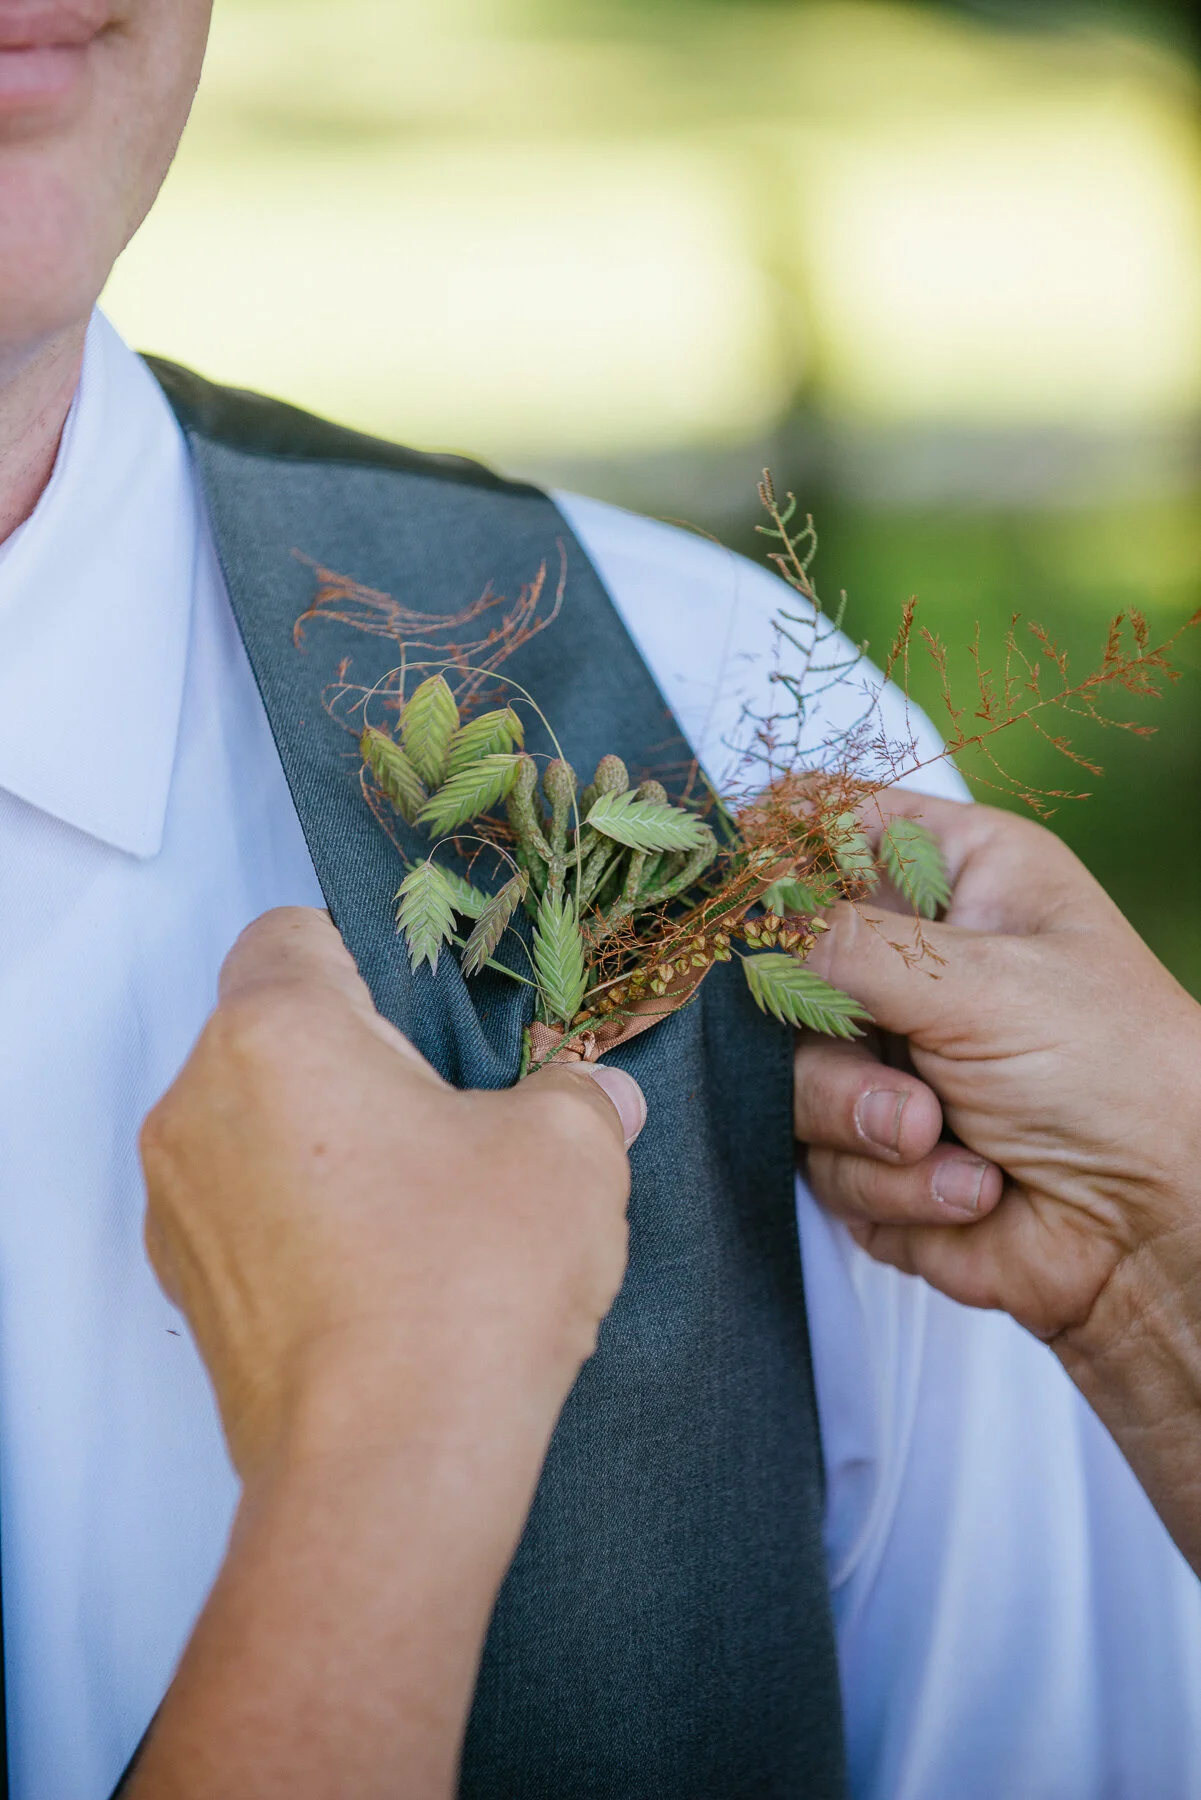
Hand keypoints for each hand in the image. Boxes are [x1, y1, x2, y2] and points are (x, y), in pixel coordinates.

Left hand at [141, 906, 644, 1483]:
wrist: (391, 1473)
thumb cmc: (468, 1286)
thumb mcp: (569, 1154)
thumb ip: (579, 1093)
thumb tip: (598, 1092)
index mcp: (277, 1034)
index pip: (292, 934)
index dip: (368, 955)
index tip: (429, 1014)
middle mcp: (199, 1105)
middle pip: (274, 1032)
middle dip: (361, 1059)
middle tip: (453, 1117)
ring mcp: (181, 1203)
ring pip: (258, 1124)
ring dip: (331, 1141)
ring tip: (426, 1208)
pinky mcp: (189, 1289)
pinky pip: (245, 1209)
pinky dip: (304, 1216)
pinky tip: (387, 1273)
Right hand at [794, 792, 1200, 1346]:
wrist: (1156, 1231)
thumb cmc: (1114, 1073)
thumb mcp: (983, 983)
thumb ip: (846, 945)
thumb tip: (742, 925)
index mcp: (954, 877)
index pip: (828, 825)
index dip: (773, 857)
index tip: (739, 905)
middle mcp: (909, 961)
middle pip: (778, 965)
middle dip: (821, 1034)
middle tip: (883, 1060)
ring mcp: (883, 1059)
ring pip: (785, 1076)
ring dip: (861, 1119)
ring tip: (939, 1136)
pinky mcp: (869, 1150)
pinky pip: (816, 1160)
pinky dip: (890, 1182)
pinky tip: (970, 1186)